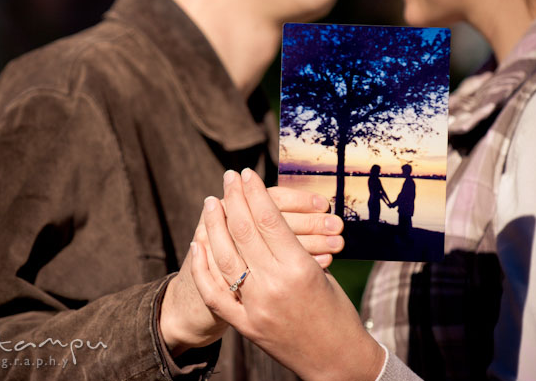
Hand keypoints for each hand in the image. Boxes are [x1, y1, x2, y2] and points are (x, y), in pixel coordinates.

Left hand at [160, 180, 343, 356]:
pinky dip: (203, 266)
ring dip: (213, 224)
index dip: (255, 192)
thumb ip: (295, 246)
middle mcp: (274, 285)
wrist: (336, 361)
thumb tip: (266, 214)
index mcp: (300, 269)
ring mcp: (255, 307)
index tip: (247, 174)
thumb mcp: (323, 272)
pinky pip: (214, 293)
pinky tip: (198, 242)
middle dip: (233, 198)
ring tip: (211, 202)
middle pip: (243, 231)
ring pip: (223, 256)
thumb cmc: (337, 312)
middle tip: (228, 178)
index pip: (269, 219)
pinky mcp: (244, 325)